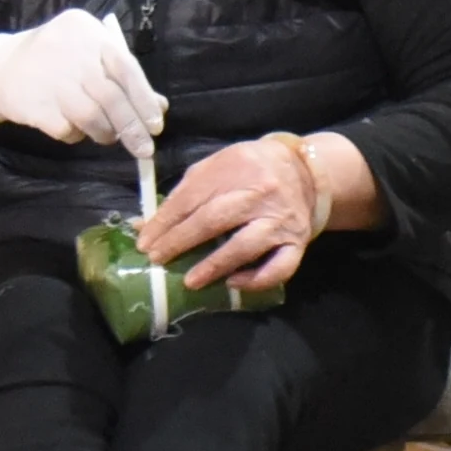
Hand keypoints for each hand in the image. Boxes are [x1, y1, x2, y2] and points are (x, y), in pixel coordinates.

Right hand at [0, 9, 166, 151]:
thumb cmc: (56, 60)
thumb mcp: (90, 56)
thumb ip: (123, 77)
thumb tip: (158, 108)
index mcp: (87, 31)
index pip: (126, 66)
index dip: (144, 98)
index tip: (156, 124)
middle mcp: (70, 51)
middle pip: (110, 95)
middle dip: (132, 127)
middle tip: (144, 149)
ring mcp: (50, 78)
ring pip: (91, 116)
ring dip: (106, 133)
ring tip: (107, 136)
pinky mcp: (34, 104)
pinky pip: (67, 129)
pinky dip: (76, 135)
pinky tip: (74, 129)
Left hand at [146, 133, 331, 291]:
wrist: (307, 172)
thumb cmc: (252, 169)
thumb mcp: (218, 167)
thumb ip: (184, 192)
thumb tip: (144, 225)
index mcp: (238, 166)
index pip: (193, 197)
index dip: (165, 222)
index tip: (145, 241)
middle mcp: (262, 192)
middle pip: (215, 219)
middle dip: (181, 242)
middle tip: (158, 259)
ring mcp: (281, 220)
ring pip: (246, 245)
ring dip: (215, 265)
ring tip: (190, 282)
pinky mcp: (298, 242)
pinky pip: (281, 267)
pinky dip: (257, 279)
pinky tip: (234, 283)